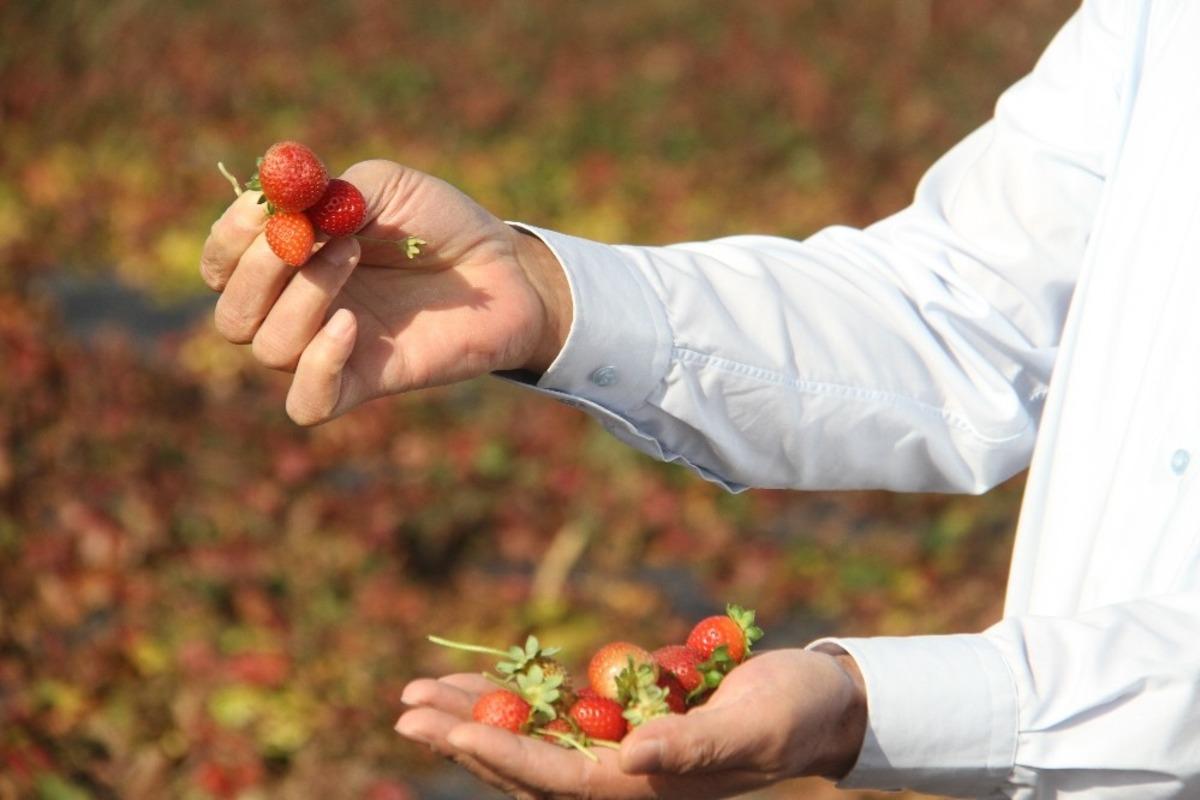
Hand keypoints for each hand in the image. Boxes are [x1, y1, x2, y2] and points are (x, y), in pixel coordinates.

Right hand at [199, 160, 571, 423]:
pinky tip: (349, 326)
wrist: (505, 269)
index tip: (260, 208)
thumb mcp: (388, 187)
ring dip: (301, 299)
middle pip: (232, 314)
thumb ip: (334, 193)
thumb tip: (282, 208)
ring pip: (267, 348)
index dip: (228, 238)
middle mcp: (298, 309)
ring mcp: (329, 349)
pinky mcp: (364, 383)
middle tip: (305, 238)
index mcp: (291, 260)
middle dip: (257, 271)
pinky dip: (316, 366)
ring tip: (353, 255)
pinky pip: (308, 403)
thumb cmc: (440, 224)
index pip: (223, 264)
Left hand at [395, 649, 866, 798]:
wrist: (815, 702)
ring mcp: (619, 752)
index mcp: (648, 790)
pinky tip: (478, 681)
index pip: (557, 780)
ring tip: (416, 695)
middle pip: (525, 766)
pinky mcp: (623, 721)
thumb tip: (634, 758)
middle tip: (403, 709)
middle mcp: (624, 778)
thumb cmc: (793, 713)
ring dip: (474, 718)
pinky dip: (515, 697)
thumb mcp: (753, 726)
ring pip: (530, 740)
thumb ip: (694, 748)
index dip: (498, 756)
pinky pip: (556, 715)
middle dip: (463, 739)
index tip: (442, 730)